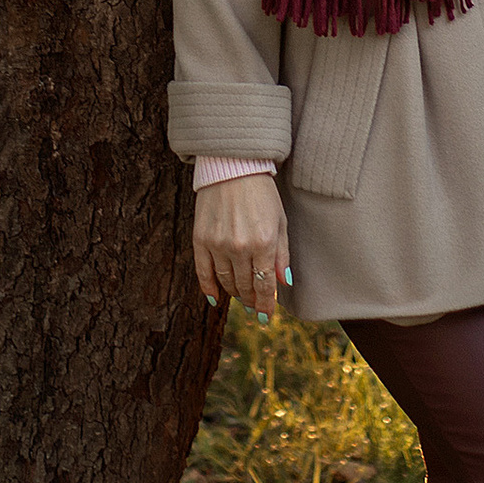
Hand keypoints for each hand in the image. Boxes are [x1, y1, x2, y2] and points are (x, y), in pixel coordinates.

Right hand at [194, 171, 291, 322]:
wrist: (232, 166)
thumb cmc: (261, 192)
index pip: (264, 285)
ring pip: (225, 281)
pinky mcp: (200, 238)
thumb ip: (281, 254)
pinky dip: (208, 287)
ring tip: (240, 298)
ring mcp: (218, 243)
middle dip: (251, 299)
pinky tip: (215, 297)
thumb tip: (282, 283)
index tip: (265, 317)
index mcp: (264, 243)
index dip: (265, 304)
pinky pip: (203, 271)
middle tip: (254, 307)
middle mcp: (240, 247)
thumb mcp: (280, 221)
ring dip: (234, 293)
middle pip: (244, 286)